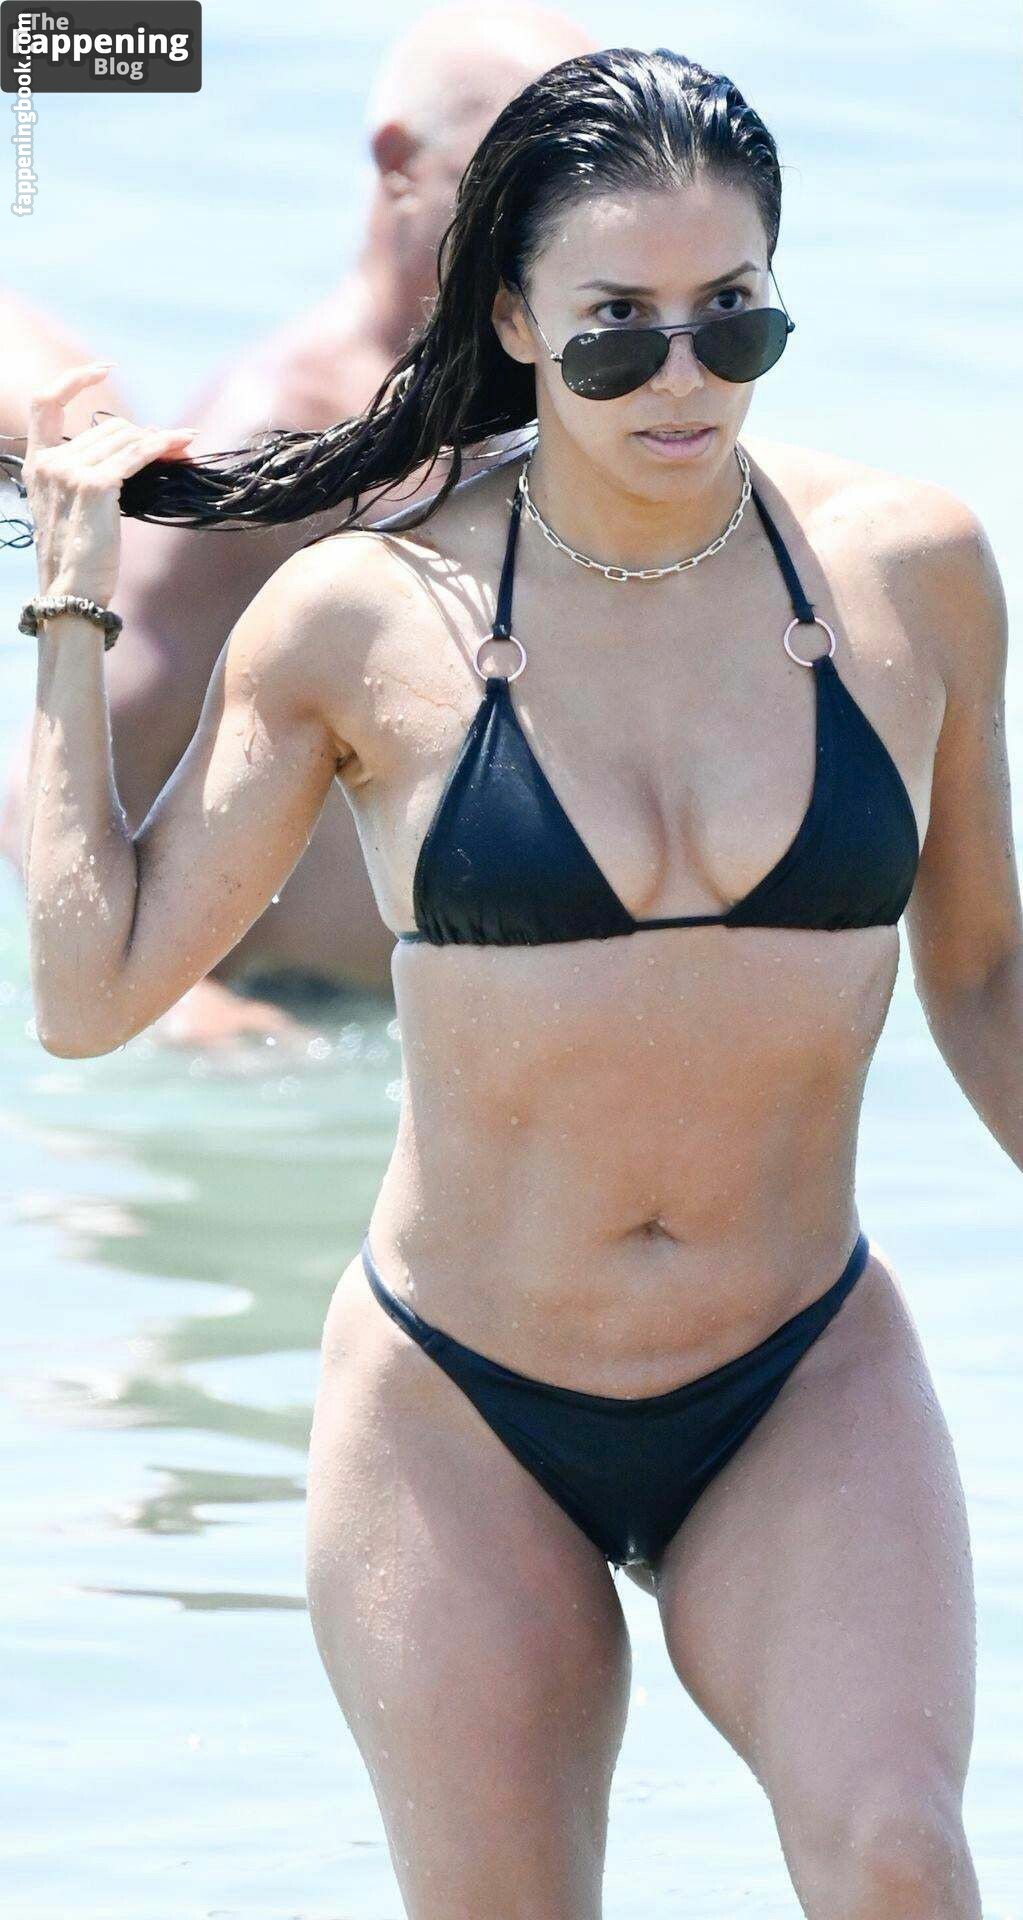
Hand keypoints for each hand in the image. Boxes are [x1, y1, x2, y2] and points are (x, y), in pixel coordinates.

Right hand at [22, 363, 198, 608]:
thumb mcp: (71, 508)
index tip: (103, 368)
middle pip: (108, 427)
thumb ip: (86, 474)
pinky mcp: (97, 486)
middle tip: (176, 445)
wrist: (72, 592)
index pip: (45, 402)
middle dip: (144, 434)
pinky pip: (137, 454)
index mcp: (37, 464)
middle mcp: (50, 462)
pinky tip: (184, 442)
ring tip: (184, 450)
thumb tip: (134, 445)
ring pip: (126, 438)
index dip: (73, 378)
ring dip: (160, 442)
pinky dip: (164, 445)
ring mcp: (71, 471)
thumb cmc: (78, 559)